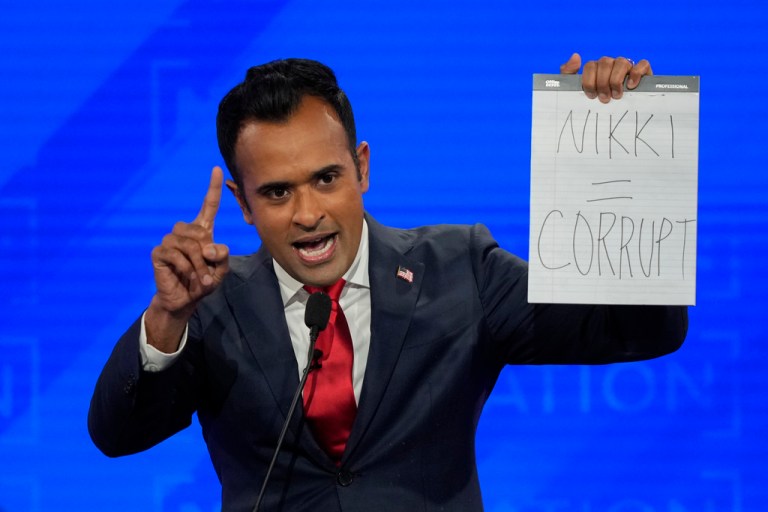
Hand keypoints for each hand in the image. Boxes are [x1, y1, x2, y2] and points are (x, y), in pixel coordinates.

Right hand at [145, 167, 229, 350]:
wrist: (185, 300)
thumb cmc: (204, 281)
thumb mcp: (221, 269)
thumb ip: (222, 256)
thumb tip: (207, 246)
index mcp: (202, 231)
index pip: (208, 205)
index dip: (213, 188)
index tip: (217, 169)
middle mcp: (184, 232)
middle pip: (199, 232)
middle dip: (208, 256)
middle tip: (209, 273)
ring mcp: (169, 241)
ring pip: (188, 245)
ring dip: (198, 265)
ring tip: (201, 279)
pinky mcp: (158, 252)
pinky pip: (175, 254)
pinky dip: (186, 268)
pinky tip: (187, 276)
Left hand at [560, 52, 652, 102]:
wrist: (617, 121)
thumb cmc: (596, 104)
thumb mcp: (578, 92)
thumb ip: (569, 75)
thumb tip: (576, 56)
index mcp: (596, 69)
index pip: (590, 65)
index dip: (589, 81)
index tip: (591, 96)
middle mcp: (611, 65)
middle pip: (604, 63)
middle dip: (602, 83)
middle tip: (603, 99)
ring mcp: (627, 66)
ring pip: (621, 62)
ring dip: (616, 80)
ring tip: (616, 96)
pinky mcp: (643, 71)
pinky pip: (642, 64)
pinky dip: (636, 74)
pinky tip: (630, 86)